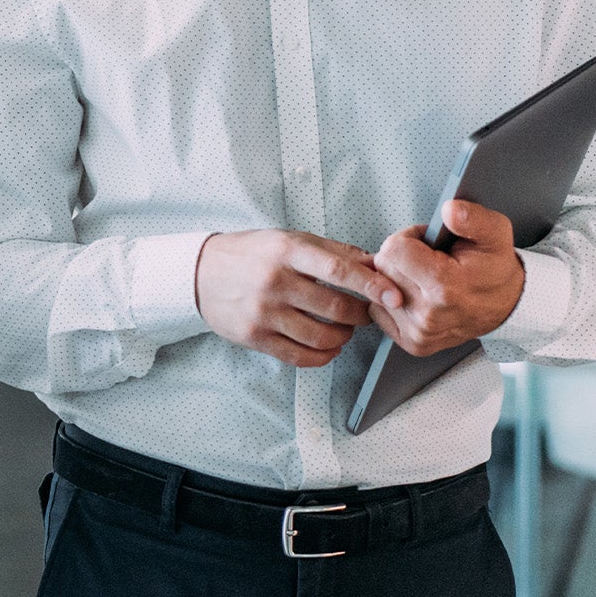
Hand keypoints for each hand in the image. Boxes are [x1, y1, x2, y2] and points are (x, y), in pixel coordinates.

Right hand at [195, 230, 404, 367]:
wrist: (200, 273)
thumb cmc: (251, 253)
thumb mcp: (289, 240)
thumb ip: (333, 252)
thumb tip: (375, 264)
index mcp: (287, 252)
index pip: (338, 270)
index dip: (372, 285)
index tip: (395, 296)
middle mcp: (275, 282)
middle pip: (335, 308)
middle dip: (362, 315)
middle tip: (368, 313)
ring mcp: (264, 313)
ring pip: (322, 337)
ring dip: (344, 337)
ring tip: (345, 329)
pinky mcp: (255, 338)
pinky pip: (300, 356)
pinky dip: (324, 356)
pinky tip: (328, 346)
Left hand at [367, 200, 525, 356]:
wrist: (506, 304)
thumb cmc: (494, 267)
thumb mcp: (494, 232)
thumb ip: (472, 217)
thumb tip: (448, 210)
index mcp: (445, 286)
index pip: (392, 250)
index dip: (408, 238)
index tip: (427, 243)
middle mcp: (429, 314)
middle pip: (383, 268)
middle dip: (401, 257)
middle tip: (427, 259)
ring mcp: (420, 333)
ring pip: (379, 290)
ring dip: (397, 279)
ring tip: (425, 278)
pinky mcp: (414, 343)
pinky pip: (379, 311)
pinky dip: (393, 300)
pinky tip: (416, 295)